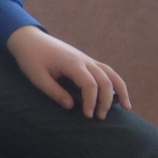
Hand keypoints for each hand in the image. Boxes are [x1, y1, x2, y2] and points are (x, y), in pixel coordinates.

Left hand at [7, 26, 129, 118]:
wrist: (29, 39)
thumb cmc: (30, 58)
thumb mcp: (38, 78)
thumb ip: (54, 92)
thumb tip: (71, 106)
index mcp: (72, 63)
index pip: (90, 84)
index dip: (92, 101)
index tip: (87, 115)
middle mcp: (84, 60)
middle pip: (105, 80)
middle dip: (106, 100)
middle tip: (100, 118)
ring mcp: (87, 59)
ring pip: (111, 73)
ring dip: (120, 90)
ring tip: (127, 107)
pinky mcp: (85, 60)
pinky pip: (106, 71)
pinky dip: (115, 82)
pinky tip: (118, 95)